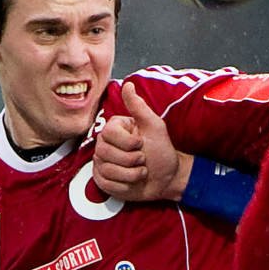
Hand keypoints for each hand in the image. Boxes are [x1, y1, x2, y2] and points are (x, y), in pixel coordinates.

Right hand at [94, 82, 191, 202]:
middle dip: (131, 159)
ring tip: (140, 170)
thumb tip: (128, 84)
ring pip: (107, 169)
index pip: (109, 133)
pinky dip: (124, 185)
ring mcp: (102, 162)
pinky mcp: (102, 180)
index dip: (128, 142)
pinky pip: (106, 183)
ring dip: (130, 174)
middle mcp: (105, 144)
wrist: (167, 178)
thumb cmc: (161, 151)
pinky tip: (133, 181)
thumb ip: (139, 107)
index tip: (141, 143)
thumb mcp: (154, 126)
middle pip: (105, 152)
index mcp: (115, 129)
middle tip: (142, 159)